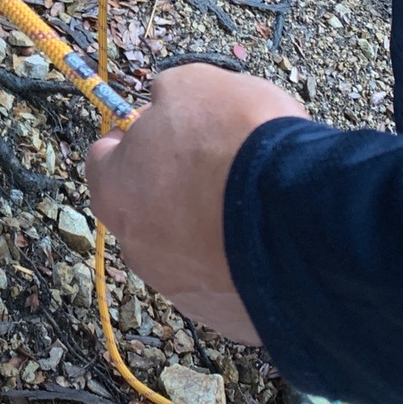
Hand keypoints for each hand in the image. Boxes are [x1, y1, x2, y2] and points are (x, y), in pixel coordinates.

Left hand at [85, 64, 307, 343]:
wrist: (298, 220)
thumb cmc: (236, 144)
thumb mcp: (195, 85)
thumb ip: (169, 94)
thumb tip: (164, 101)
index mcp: (114, 189)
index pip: (104, 157)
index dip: (136, 135)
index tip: (168, 123)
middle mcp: (135, 247)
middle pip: (144, 207)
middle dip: (174, 186)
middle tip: (220, 163)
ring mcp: (178, 288)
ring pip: (186, 249)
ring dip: (210, 227)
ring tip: (256, 204)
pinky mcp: (223, 318)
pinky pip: (227, 281)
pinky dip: (243, 261)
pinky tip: (274, 238)